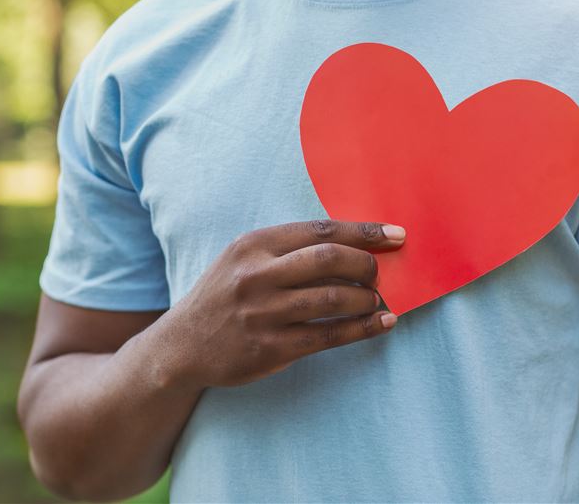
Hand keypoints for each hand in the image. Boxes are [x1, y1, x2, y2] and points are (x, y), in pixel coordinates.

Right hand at [157, 219, 405, 388]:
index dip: (364, 231)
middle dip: (366, 264)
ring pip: (334, 299)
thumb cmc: (225, 295)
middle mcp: (257, 275)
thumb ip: (287, 249)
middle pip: (329, 259)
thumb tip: (353, 245)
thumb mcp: (244, 259)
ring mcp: (263, 314)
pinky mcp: (270, 348)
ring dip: (367, 299)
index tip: (395, 235)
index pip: (320, 230)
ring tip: (377, 300)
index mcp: (253, 245)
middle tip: (379, 273)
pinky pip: (329, 336)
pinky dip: (362, 328)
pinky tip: (381, 324)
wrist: (183, 345)